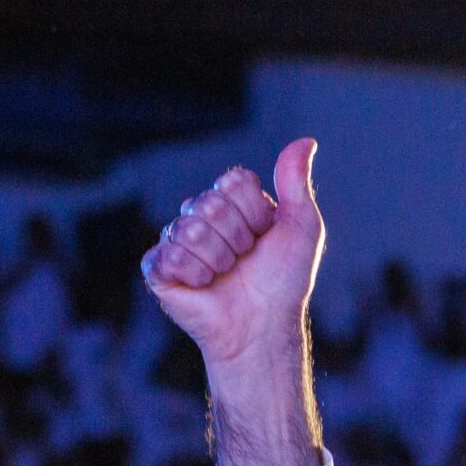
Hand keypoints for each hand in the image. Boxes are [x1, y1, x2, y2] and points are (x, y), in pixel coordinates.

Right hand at [143, 138, 323, 371]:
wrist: (264, 325)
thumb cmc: (285, 281)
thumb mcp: (301, 228)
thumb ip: (296, 183)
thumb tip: (306, 141)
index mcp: (230, 203)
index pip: (233, 181)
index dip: (254, 212)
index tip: (265, 236)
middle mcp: (200, 217)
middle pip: (210, 202)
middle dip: (237, 236)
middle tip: (245, 260)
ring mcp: (177, 241)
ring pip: (191, 227)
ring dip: (219, 257)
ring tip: (227, 275)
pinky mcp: (159, 268)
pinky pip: (169, 253)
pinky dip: (195, 273)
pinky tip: (204, 285)